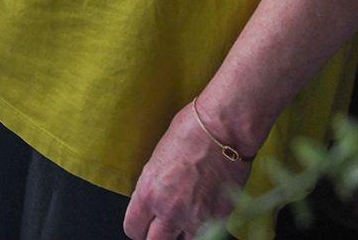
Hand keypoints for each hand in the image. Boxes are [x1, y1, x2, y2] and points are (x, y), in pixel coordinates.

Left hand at [124, 101, 254, 239]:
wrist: (224, 129)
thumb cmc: (190, 132)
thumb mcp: (157, 160)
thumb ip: (154, 186)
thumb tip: (153, 200)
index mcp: (149, 192)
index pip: (133, 228)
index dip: (138, 227)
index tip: (143, 224)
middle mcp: (170, 210)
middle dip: (158, 235)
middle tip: (163, 225)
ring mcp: (196, 217)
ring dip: (182, 233)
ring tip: (185, 216)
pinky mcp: (220, 217)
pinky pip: (208, 231)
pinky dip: (205, 226)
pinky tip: (205, 208)